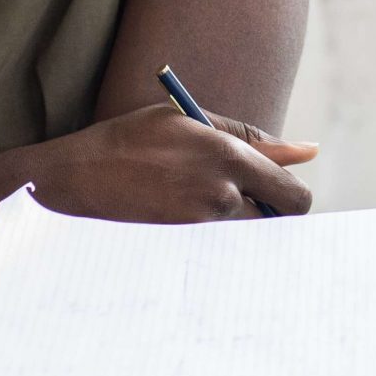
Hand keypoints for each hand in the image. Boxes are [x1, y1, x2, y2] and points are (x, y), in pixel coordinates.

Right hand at [0, 103, 318, 223]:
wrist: (68, 181)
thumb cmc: (130, 141)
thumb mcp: (187, 122)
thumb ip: (249, 138)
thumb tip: (307, 151)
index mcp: (227, 156)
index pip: (292, 195)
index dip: (292, 200)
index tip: (281, 200)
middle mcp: (220, 196)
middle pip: (277, 224)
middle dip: (272, 218)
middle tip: (247, 209)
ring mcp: (198, 228)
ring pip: (243, 239)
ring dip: (235, 228)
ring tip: (195, 210)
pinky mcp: (177, 250)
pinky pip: (213, 253)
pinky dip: (209, 244)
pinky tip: (177, 225)